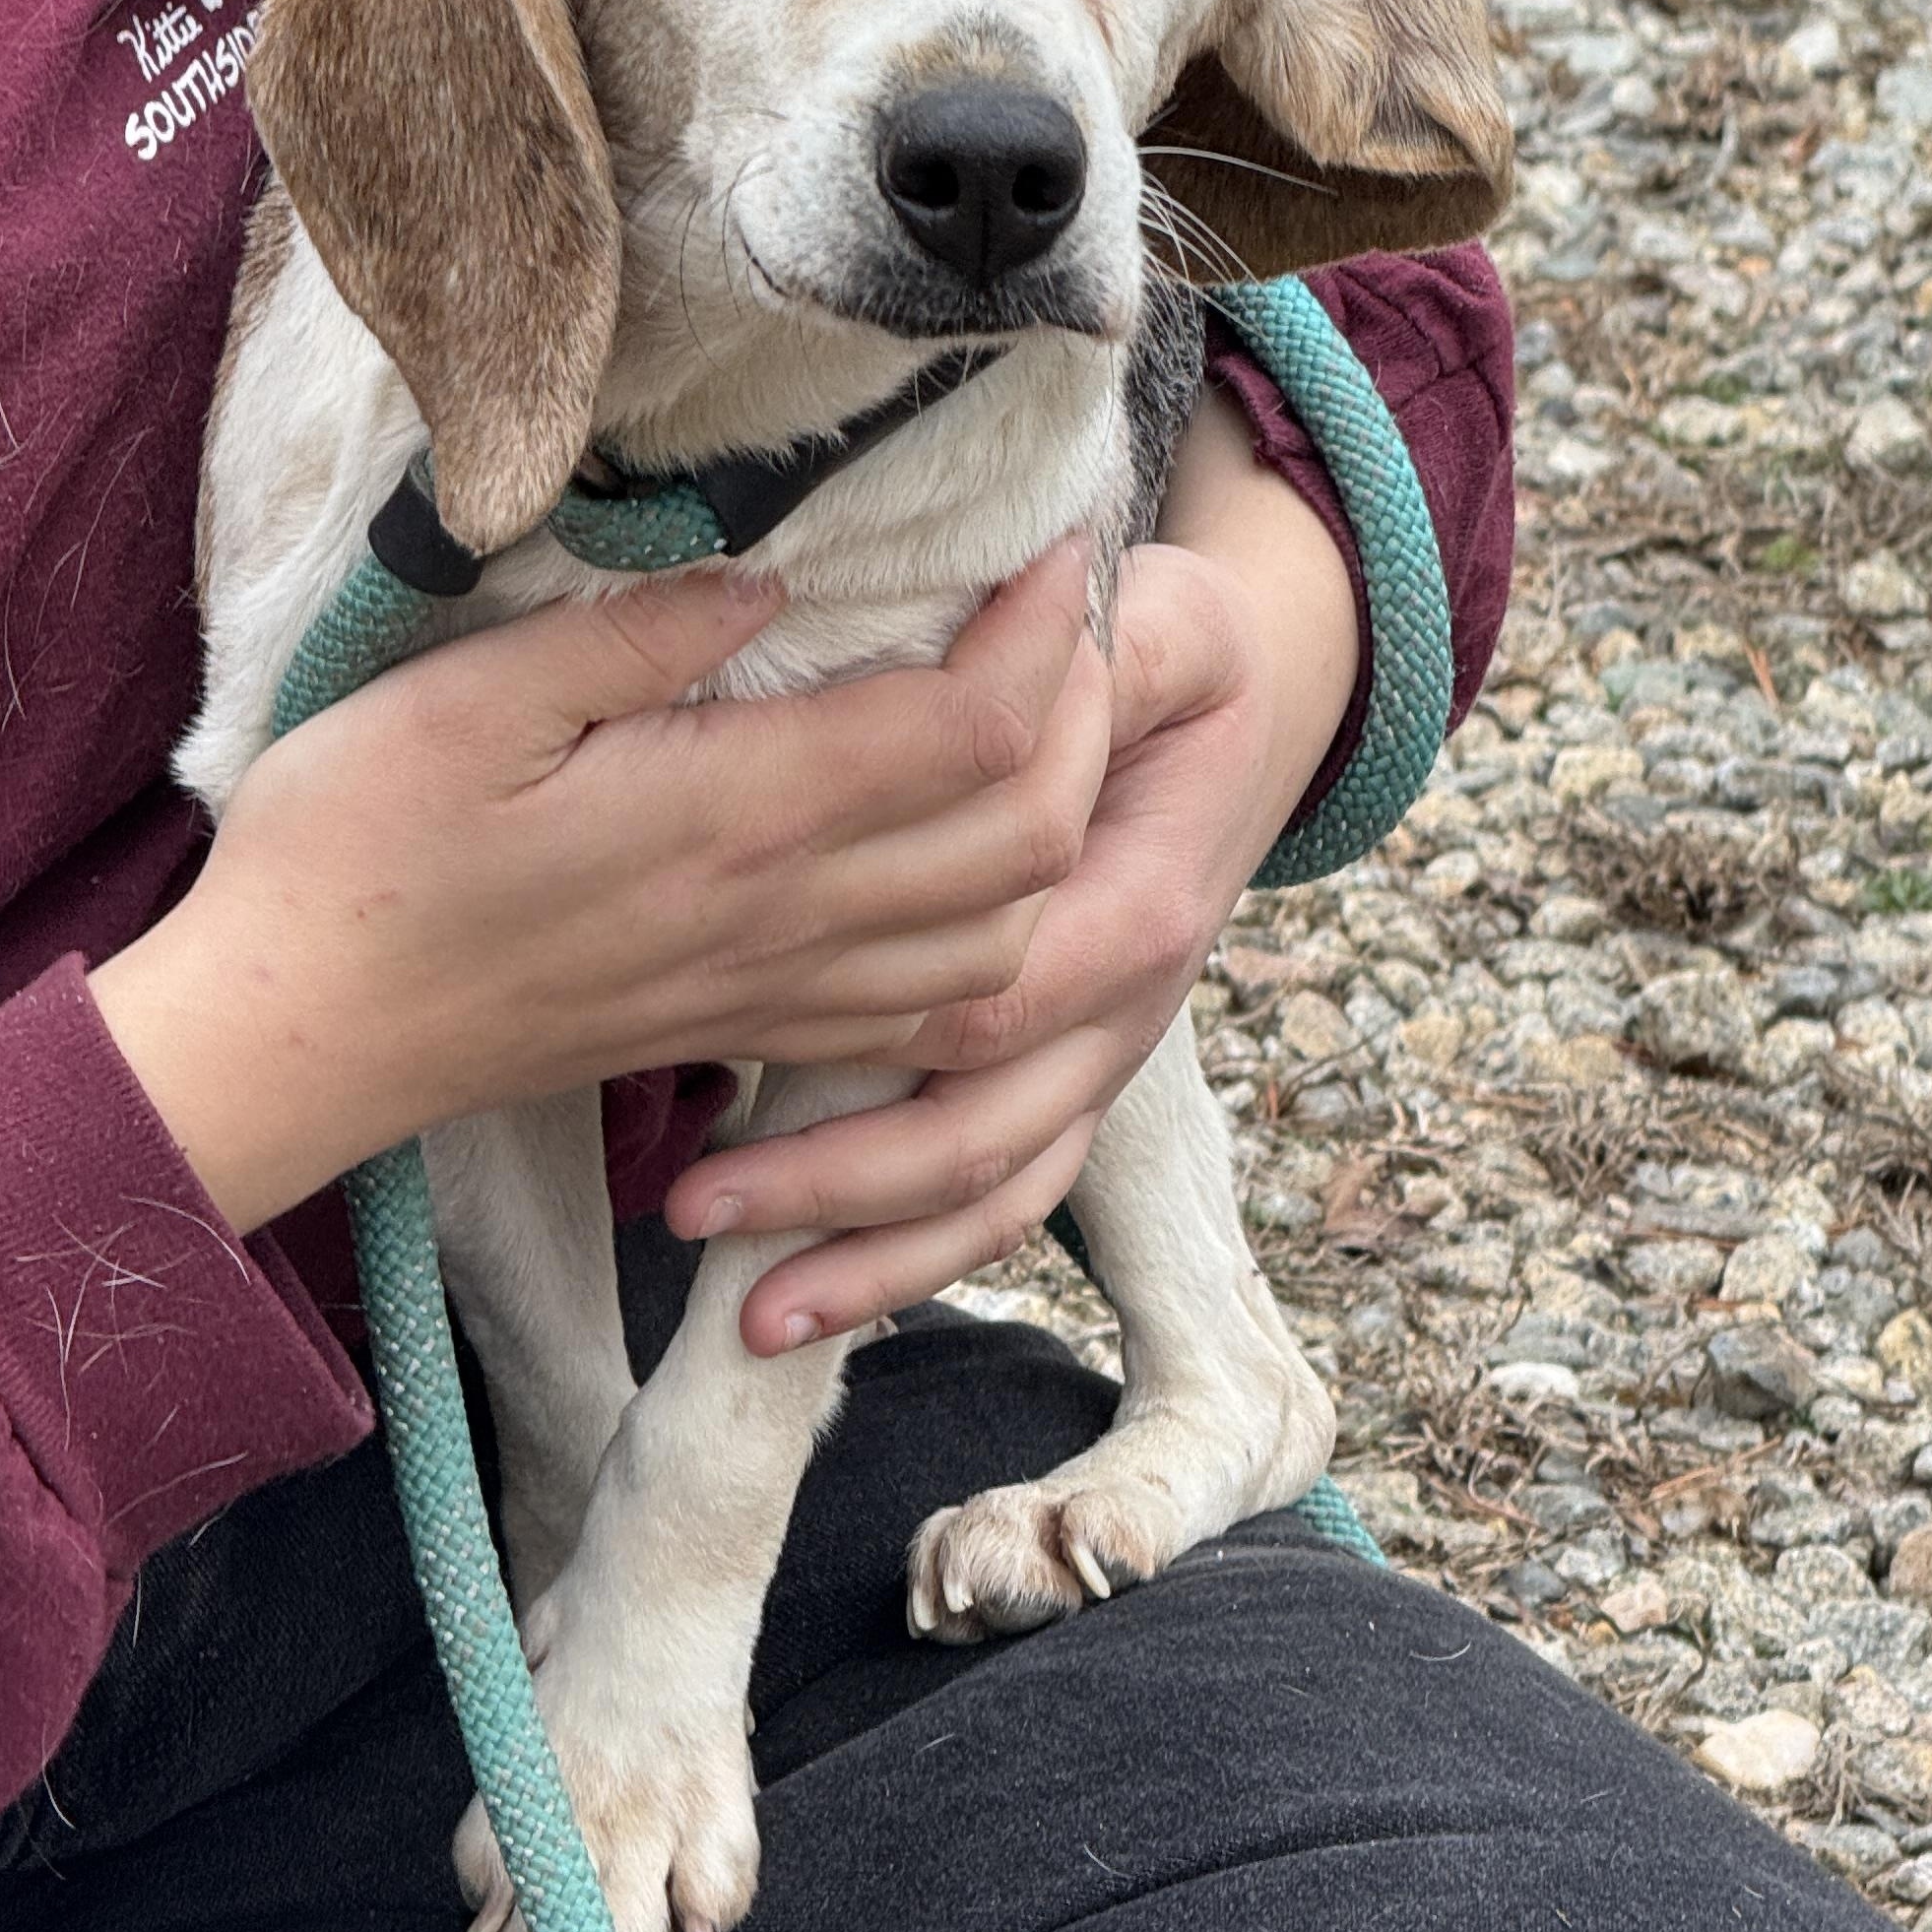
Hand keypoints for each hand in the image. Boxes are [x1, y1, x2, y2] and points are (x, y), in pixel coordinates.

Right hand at [94, 540, 1109, 1234]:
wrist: (300, 1033)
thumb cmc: (357, 851)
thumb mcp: (467, 696)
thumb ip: (636, 633)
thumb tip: (772, 573)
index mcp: (735, 814)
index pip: (974, 729)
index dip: (1044, 628)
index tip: (1045, 535)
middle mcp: (787, 915)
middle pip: (1033, 832)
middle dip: (1085, 711)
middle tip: (1057, 611)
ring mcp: (776, 988)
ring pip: (1009, 933)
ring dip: (1059, 825)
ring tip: (1036, 720)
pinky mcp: (749, 1030)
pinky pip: (933, 1014)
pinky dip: (999, 938)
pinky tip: (976, 864)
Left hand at [667, 392, 1361, 1351]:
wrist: (1245, 715)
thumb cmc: (1172, 659)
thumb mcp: (1157, 618)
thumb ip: (1092, 642)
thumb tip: (1020, 622)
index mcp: (1140, 892)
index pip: (1018, 980)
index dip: (888, 1028)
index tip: (740, 1052)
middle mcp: (1126, 1003)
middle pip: (989, 1125)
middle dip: (842, 1180)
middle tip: (686, 1202)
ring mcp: (1101, 1057)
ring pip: (999, 1192)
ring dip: (876, 1260)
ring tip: (748, 1313)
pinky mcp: (1070, 1083)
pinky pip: (1005, 1201)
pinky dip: (915, 1263)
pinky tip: (812, 1304)